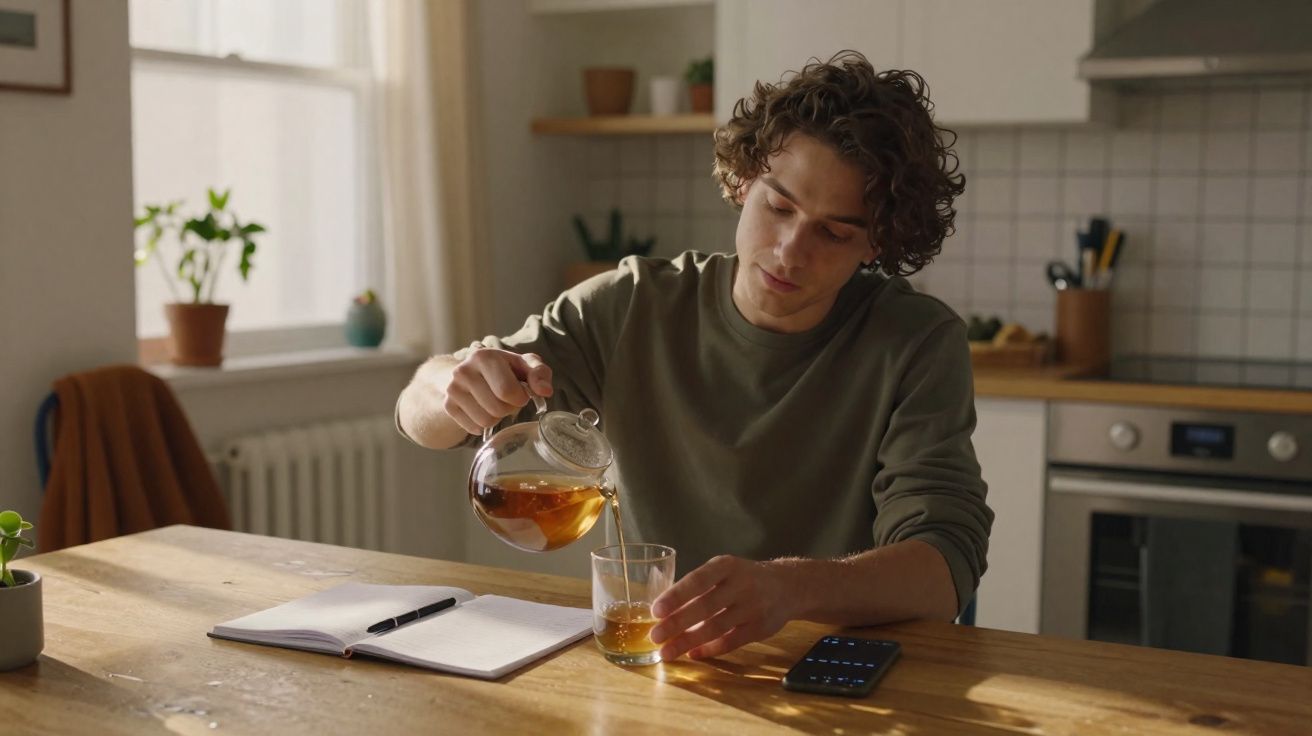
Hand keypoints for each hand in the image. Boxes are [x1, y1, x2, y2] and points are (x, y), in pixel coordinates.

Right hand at [442, 348, 552, 435]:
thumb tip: (545, 391)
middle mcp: (463, 371)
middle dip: (509, 408)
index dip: (520, 398)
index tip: (521, 393)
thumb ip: (539, 374)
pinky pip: (473, 428)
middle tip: (508, 399)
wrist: (472, 371)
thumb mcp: (525, 365)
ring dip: (497, 417)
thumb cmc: (505, 369)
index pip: (507, 391)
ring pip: (485, 422)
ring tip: (496, 403)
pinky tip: (484, 409)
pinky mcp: (448, 405)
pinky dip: (483, 424)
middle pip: (497, 409)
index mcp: (484, 357)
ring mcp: (452, 389)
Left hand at [648, 555, 798, 660]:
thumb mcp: (724, 570)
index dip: (676, 596)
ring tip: (667, 652)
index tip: (656, 610)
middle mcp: (741, 585)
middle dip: (677, 623)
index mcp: (726, 566)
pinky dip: (710, 649)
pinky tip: (693, 654)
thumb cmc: (744, 578)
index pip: (698, 580)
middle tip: (655, 636)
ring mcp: (752, 607)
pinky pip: (730, 641)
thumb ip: (699, 586)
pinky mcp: (760, 628)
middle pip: (705, 606)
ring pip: (716, 627)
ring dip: (688, 641)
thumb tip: (664, 612)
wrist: (788, 586)